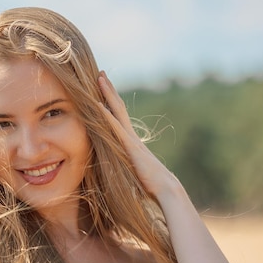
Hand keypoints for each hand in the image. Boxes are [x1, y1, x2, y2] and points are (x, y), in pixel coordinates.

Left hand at [97, 71, 179, 198]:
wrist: (165, 189)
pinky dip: (106, 115)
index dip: (111, 101)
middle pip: (118, 107)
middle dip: (109, 90)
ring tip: (99, 78)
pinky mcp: (130, 146)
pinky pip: (115, 127)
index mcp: (131, 141)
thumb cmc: (152, 186)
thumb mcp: (135, 173)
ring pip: (117, 111)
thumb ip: (128, 167)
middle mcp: (131, 135)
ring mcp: (131, 139)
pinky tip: (97, 104)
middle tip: (100, 74)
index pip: (119, 116)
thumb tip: (123, 171)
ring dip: (108, 94)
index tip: (103, 88)